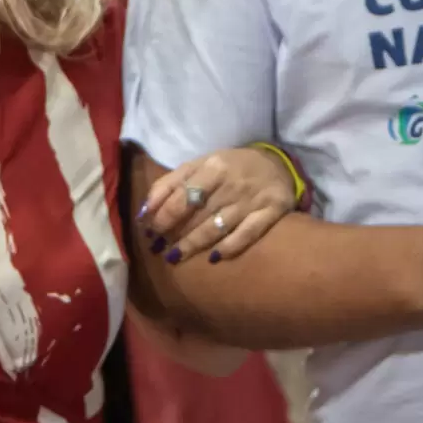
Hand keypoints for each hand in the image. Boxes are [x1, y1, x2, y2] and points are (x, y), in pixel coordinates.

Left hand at [137, 145, 300, 265]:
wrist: (278, 164)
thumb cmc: (229, 167)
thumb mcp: (199, 165)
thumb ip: (169, 184)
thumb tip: (144, 212)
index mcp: (212, 167)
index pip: (181, 197)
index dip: (162, 217)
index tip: (150, 231)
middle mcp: (232, 183)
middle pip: (197, 215)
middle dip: (174, 234)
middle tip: (159, 248)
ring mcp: (252, 200)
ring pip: (217, 228)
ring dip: (193, 245)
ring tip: (175, 256)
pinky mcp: (271, 212)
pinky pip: (247, 235)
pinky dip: (229, 247)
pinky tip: (214, 258)